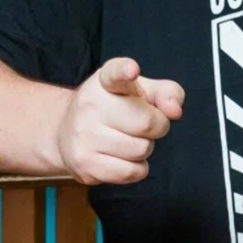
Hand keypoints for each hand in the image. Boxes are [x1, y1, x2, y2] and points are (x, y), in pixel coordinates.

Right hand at [57, 56, 183, 184]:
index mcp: (105, 81)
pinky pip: (131, 172)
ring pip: (141, 150)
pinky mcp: (84, 163)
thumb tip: (175, 111)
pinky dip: (137, 168)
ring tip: (129, 138)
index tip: (132, 70)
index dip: (125, 70)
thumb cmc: (116, 108)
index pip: (114, 72)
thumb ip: (167, 93)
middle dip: (157, 126)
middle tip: (144, 124)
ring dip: (145, 148)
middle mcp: (90, 104)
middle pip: (146, 123)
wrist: (66, 132)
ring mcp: (84, 135)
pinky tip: (123, 157)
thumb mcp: (142, 91)